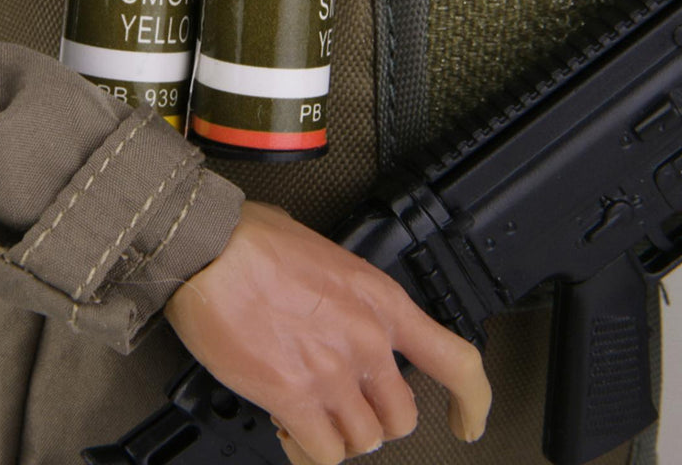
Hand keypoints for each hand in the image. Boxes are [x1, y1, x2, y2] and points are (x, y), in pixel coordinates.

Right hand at [164, 201, 490, 464]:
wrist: (208, 249)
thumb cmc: (250, 238)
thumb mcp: (321, 251)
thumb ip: (342, 289)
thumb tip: (333, 299)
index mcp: (380, 300)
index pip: (457, 362)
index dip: (473, 402)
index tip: (467, 420)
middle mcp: (366, 341)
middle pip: (403, 418)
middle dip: (376, 420)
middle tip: (349, 408)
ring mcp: (332, 373)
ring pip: (363, 441)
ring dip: (338, 435)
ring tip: (310, 416)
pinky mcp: (293, 397)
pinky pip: (321, 452)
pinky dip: (306, 449)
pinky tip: (289, 428)